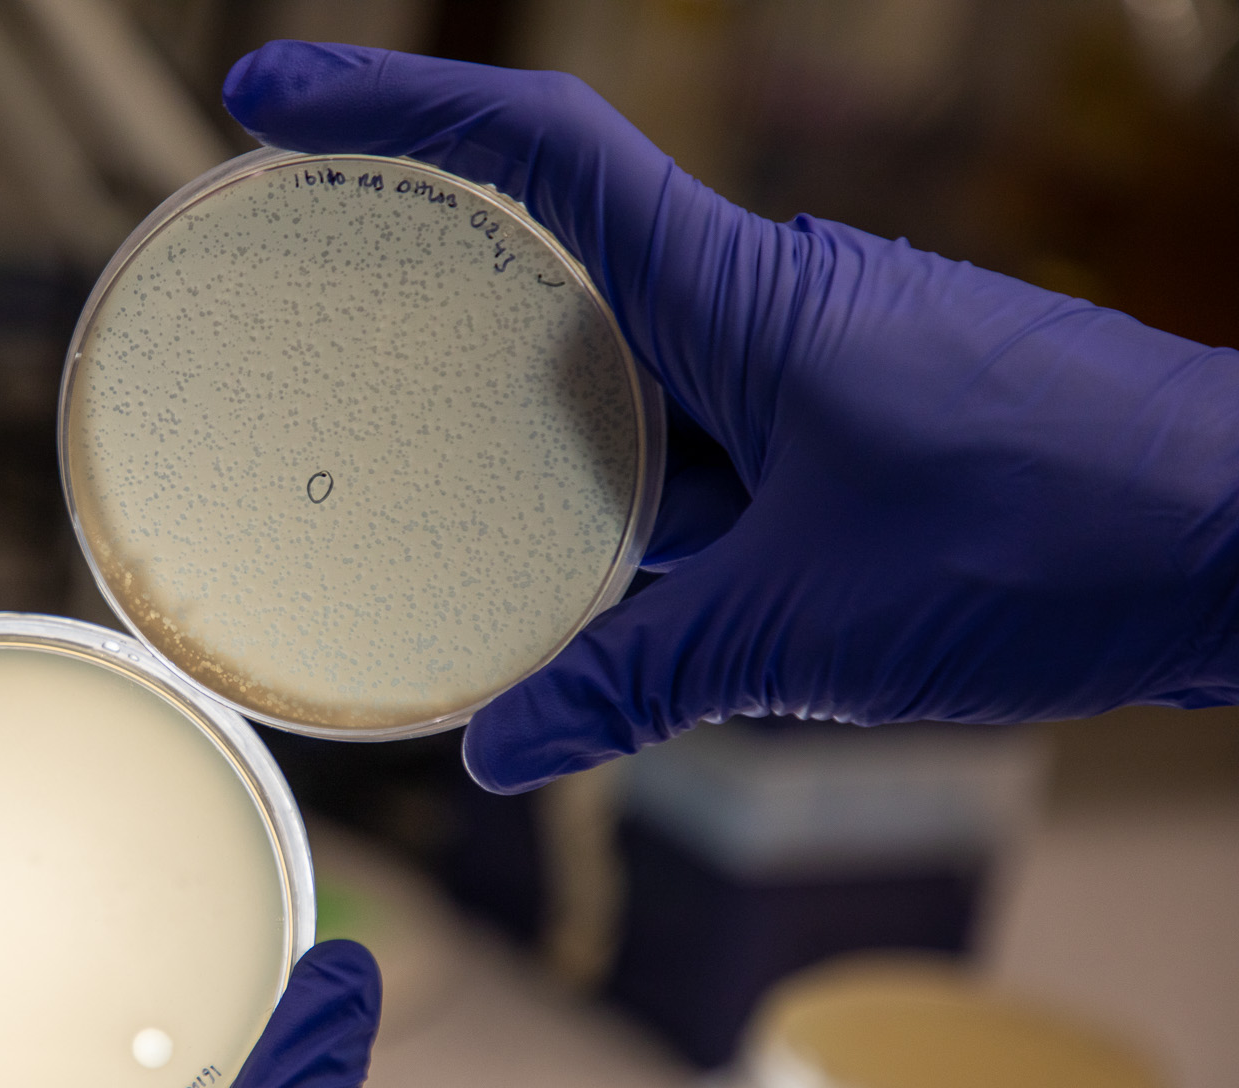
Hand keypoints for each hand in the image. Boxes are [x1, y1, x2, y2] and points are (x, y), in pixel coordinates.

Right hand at [223, 42, 1238, 790]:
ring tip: (436, 501)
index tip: (267, 103)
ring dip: (540, 434)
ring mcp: (810, 358)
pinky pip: (700, 438)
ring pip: (630, 373)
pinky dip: (631, 496)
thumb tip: (501, 754)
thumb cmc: (1052, 541)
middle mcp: (764, 299)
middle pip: (556, 260)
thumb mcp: (805, 633)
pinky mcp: (848, 422)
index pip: (537, 149)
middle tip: (310, 336)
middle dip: (431, 297)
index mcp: (737, 293)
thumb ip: (635, 683)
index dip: (390, 107)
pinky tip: (593, 579)